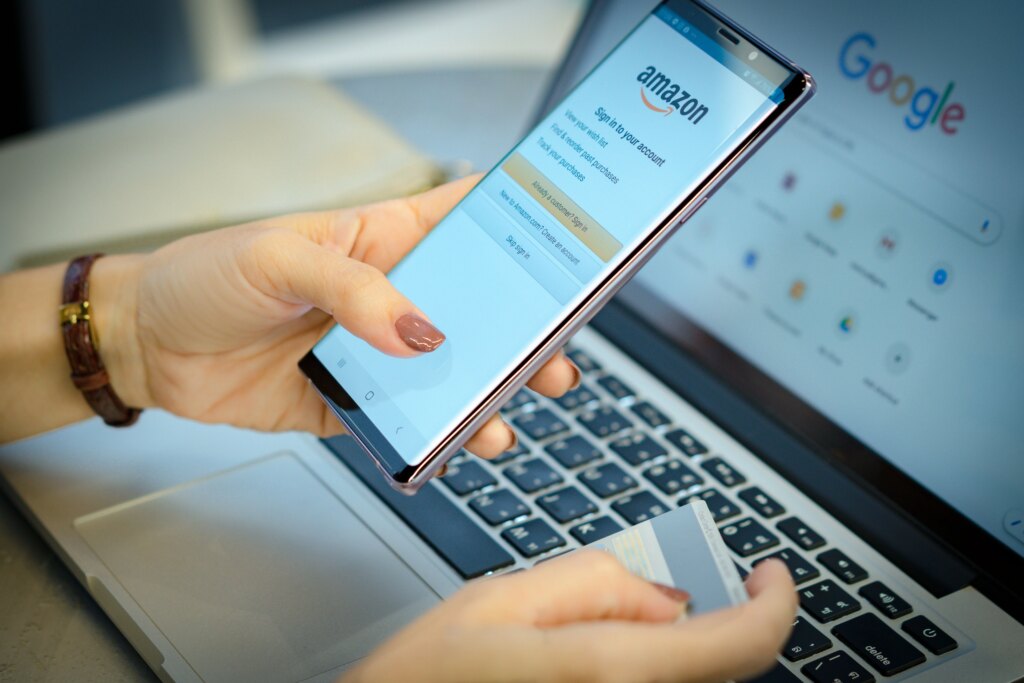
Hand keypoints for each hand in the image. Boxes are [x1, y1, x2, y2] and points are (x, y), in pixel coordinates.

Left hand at [99, 176, 578, 454]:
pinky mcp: (353, 404)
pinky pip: (405, 422)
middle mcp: (391, 297)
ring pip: (452, 373)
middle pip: (478, 308)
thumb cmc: (206, 277)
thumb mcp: (276, 258)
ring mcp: (376, 353)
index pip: (465, 219)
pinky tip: (454, 443)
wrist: (150, 347)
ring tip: (507, 410)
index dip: (520, 219)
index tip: (571, 232)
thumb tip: (420, 332)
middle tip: (556, 348)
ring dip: (487, 392)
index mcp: (384, 240)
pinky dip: (433, 437)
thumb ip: (353, 289)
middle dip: (524, 328)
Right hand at [345, 551, 796, 682]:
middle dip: (711, 620)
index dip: (775, 602)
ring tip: (601, 632)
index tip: (769, 573)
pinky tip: (596, 659)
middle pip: (721, 669)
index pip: (743, 644)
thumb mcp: (497, 601)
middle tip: (667, 590)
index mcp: (608, 672)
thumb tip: (665, 597)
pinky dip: (648, 670)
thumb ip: (594, 583)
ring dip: (678, 650)